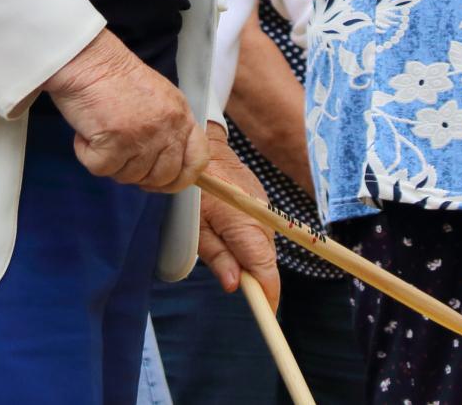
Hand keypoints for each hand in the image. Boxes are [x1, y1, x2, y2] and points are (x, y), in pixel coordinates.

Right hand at [44, 30, 210, 191]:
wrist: (86, 59)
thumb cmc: (115, 77)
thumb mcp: (158, 98)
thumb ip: (169, 127)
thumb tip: (164, 163)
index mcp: (181, 115)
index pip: (198, 160)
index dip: (181, 178)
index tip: (162, 180)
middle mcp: (167, 128)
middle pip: (162, 177)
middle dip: (139, 175)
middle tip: (120, 155)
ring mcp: (142, 137)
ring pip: (128, 176)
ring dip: (111, 161)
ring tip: (102, 132)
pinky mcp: (114, 144)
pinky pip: (101, 168)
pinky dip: (88, 154)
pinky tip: (87, 132)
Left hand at [196, 125, 281, 306]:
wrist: (205, 148)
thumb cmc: (194, 189)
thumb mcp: (196, 227)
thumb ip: (217, 256)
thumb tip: (234, 285)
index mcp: (244, 225)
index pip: (265, 268)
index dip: (268, 293)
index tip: (266, 312)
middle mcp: (262, 217)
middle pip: (267, 260)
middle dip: (256, 278)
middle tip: (238, 286)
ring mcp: (265, 207)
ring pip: (266, 247)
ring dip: (253, 259)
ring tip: (229, 256)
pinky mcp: (263, 201)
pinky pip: (263, 231)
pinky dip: (252, 242)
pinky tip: (232, 237)